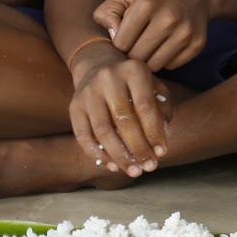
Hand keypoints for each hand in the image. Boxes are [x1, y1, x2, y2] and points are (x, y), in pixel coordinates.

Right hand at [67, 42, 172, 176]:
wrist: (98, 66)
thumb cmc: (135, 83)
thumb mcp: (154, 86)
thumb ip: (162, 109)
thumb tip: (162, 137)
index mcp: (133, 70)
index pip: (145, 106)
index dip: (154, 132)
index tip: (162, 152)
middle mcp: (108, 78)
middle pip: (124, 120)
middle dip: (138, 148)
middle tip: (149, 167)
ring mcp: (88, 93)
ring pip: (102, 131)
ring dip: (119, 155)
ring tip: (134, 171)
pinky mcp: (73, 107)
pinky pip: (84, 136)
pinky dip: (98, 154)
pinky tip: (113, 165)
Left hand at [94, 0, 215, 70]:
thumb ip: (106, 13)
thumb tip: (113, 38)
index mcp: (147, 4)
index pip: (121, 44)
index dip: (119, 43)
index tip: (124, 36)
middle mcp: (169, 18)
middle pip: (137, 57)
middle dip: (132, 54)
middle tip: (136, 43)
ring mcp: (186, 32)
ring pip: (154, 65)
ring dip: (148, 59)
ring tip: (149, 45)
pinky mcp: (197, 43)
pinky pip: (172, 65)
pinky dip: (166, 59)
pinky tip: (166, 45)